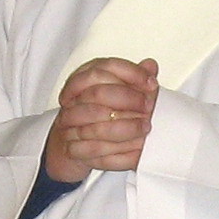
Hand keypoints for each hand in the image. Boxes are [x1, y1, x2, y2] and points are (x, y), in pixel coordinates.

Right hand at [44, 58, 157, 177]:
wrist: (67, 144)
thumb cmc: (93, 115)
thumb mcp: (115, 93)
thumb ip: (133, 80)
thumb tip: (150, 65)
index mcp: (84, 79)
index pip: (106, 67)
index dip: (132, 74)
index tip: (151, 84)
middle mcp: (73, 100)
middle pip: (98, 93)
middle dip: (128, 100)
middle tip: (148, 108)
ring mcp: (69, 124)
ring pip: (96, 125)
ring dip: (125, 128)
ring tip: (144, 128)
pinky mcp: (72, 148)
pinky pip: (95, 150)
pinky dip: (118, 152)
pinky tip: (135, 150)